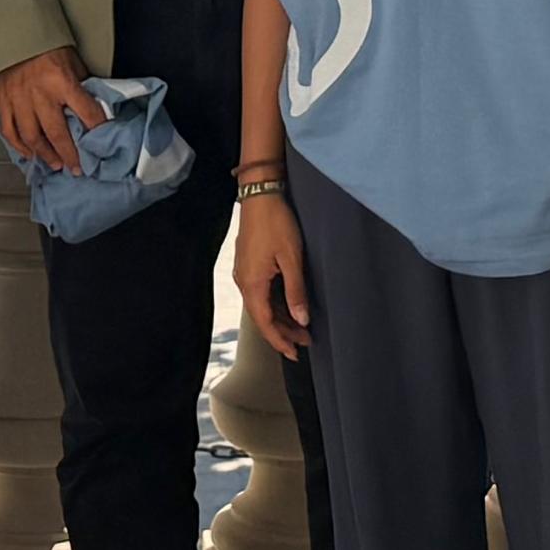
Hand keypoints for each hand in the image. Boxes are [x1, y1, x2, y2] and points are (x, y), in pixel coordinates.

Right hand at [0, 47, 104, 178]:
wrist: (16, 33)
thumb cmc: (47, 46)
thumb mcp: (74, 62)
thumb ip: (82, 86)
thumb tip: (93, 108)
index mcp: (62, 82)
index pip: (86, 112)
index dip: (97, 131)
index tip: (103, 146)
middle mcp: (40, 94)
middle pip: (57, 134)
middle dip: (70, 154)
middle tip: (78, 168)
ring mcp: (19, 100)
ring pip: (32, 138)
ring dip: (46, 155)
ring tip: (56, 164)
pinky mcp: (4, 102)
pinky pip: (10, 131)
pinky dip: (19, 146)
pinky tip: (29, 154)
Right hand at [236, 191, 316, 359]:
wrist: (260, 195)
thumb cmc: (276, 223)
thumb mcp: (292, 258)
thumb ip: (296, 291)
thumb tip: (301, 320)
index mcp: (252, 284)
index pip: (265, 323)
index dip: (280, 341)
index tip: (295, 354)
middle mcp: (244, 282)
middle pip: (263, 317)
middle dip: (283, 332)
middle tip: (305, 341)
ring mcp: (244, 274)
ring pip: (262, 306)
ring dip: (281, 318)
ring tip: (301, 327)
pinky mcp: (248, 265)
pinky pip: (261, 293)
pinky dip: (275, 304)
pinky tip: (289, 306)